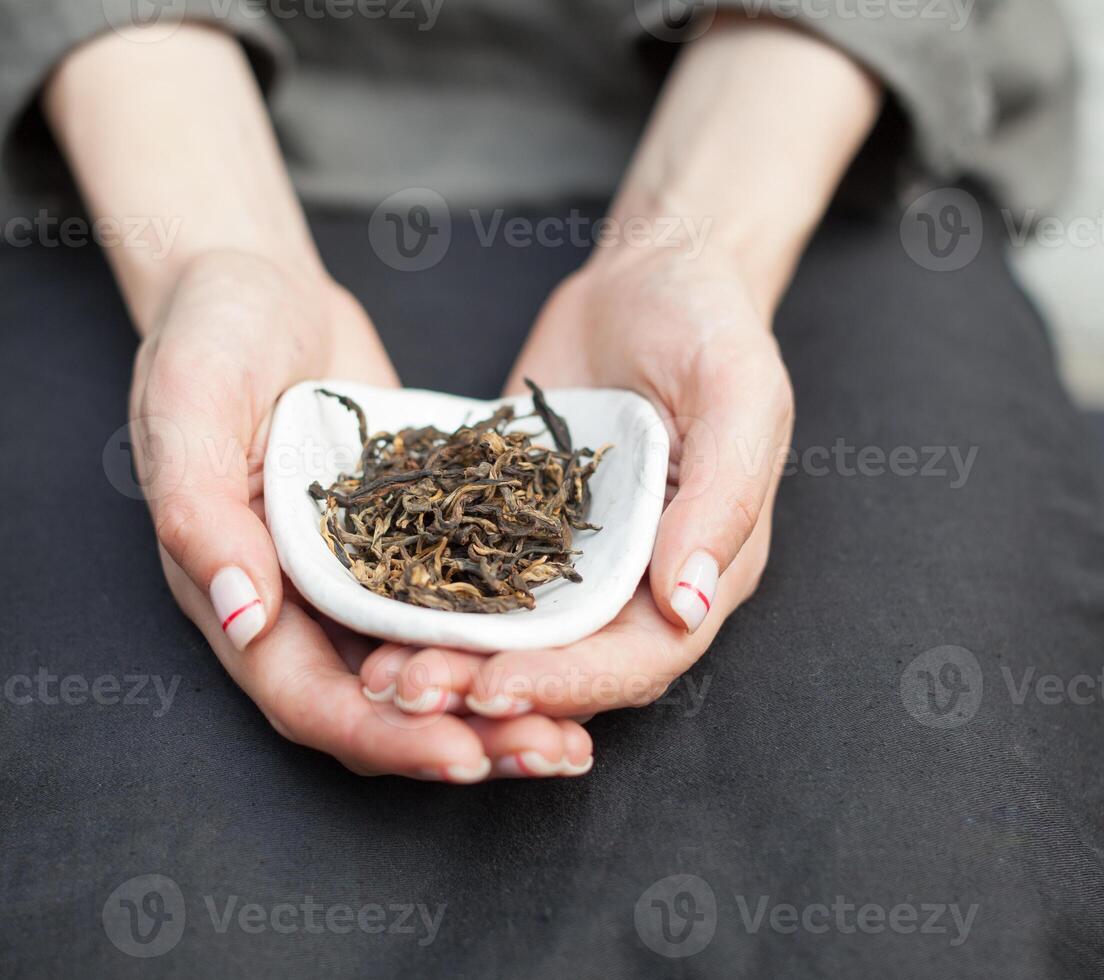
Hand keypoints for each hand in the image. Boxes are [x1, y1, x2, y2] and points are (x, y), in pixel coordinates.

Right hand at [135, 250, 592, 779]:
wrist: (260, 286)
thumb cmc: (207, 335)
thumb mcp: (189, 406)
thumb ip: (202, 512)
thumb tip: (244, 615)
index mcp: (235, 590)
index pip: (306, 698)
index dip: (383, 734)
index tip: (463, 755)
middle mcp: (296, 603)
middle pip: (378, 704)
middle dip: (461, 740)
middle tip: (553, 754)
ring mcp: (355, 577)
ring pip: (426, 671)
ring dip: (497, 707)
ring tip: (576, 733)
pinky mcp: (405, 543)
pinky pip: (456, 609)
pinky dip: (507, 639)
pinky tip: (576, 646)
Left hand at [356, 10, 877, 736]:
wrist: (646, 272)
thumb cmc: (709, 323)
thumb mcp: (737, 393)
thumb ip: (722, 497)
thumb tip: (690, 604)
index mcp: (706, 567)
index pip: (641, 657)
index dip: (569, 684)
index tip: (492, 691)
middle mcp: (638, 582)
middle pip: (566, 665)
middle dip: (487, 688)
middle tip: (407, 693)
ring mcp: (573, 558)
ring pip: (512, 638)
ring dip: (448, 662)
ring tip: (379, 675)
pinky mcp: (518, 526)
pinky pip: (472, 578)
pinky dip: (426, 604)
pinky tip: (366, 612)